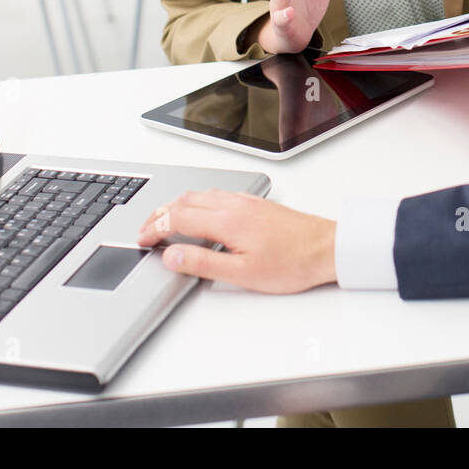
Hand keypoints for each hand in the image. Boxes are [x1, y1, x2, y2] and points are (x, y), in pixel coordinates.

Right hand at [136, 190, 335, 293]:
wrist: (328, 248)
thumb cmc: (292, 262)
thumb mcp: (243, 274)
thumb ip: (203, 263)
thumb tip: (171, 256)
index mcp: (227, 221)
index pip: (177, 219)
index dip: (154, 229)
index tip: (140, 240)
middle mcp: (234, 205)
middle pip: (184, 201)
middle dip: (158, 214)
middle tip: (144, 230)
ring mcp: (246, 202)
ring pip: (200, 194)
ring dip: (176, 205)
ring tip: (163, 219)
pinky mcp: (256, 203)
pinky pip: (216, 194)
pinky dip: (196, 201)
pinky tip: (199, 210)